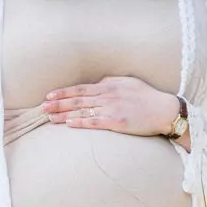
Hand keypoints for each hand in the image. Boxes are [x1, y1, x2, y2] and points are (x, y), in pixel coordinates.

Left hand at [42, 76, 178, 137]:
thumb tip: (97, 83)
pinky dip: (80, 122)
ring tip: (49, 117)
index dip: (63, 92)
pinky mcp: (117, 122)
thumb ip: (111, 82)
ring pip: (83, 110)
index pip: (81, 88)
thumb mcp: (128, 82)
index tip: (49, 95)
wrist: (164, 110)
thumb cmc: (147, 96)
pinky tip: (69, 123)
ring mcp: (112, 108)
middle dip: (58, 103)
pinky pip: (95, 122)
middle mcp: (108, 95)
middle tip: (42, 106)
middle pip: (78, 98)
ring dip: (64, 114)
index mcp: (109, 86)